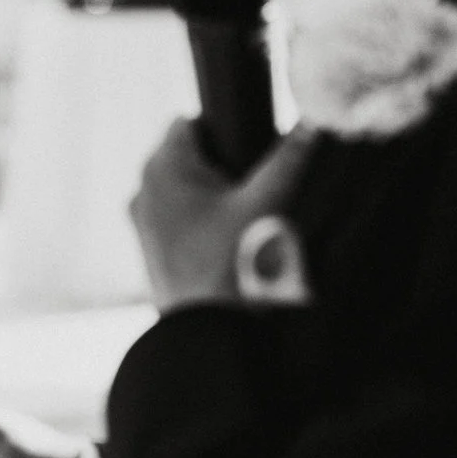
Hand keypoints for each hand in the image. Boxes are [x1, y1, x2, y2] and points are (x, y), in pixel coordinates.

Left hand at [130, 120, 316, 310]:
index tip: (251, 159)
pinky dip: (202, 224)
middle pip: (189, 158)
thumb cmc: (233, 266)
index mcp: (162, 167)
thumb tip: (313, 121)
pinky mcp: (151, 250)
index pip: (189, 123)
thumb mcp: (267, 205)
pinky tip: (228, 246)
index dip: (224, 132)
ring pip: (185, 191)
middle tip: (254, 197)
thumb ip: (289, 159)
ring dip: (215, 198)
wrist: (209, 336)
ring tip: (244, 226)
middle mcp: (143, 189)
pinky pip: (180, 220)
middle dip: (223, 168)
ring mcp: (143, 222)